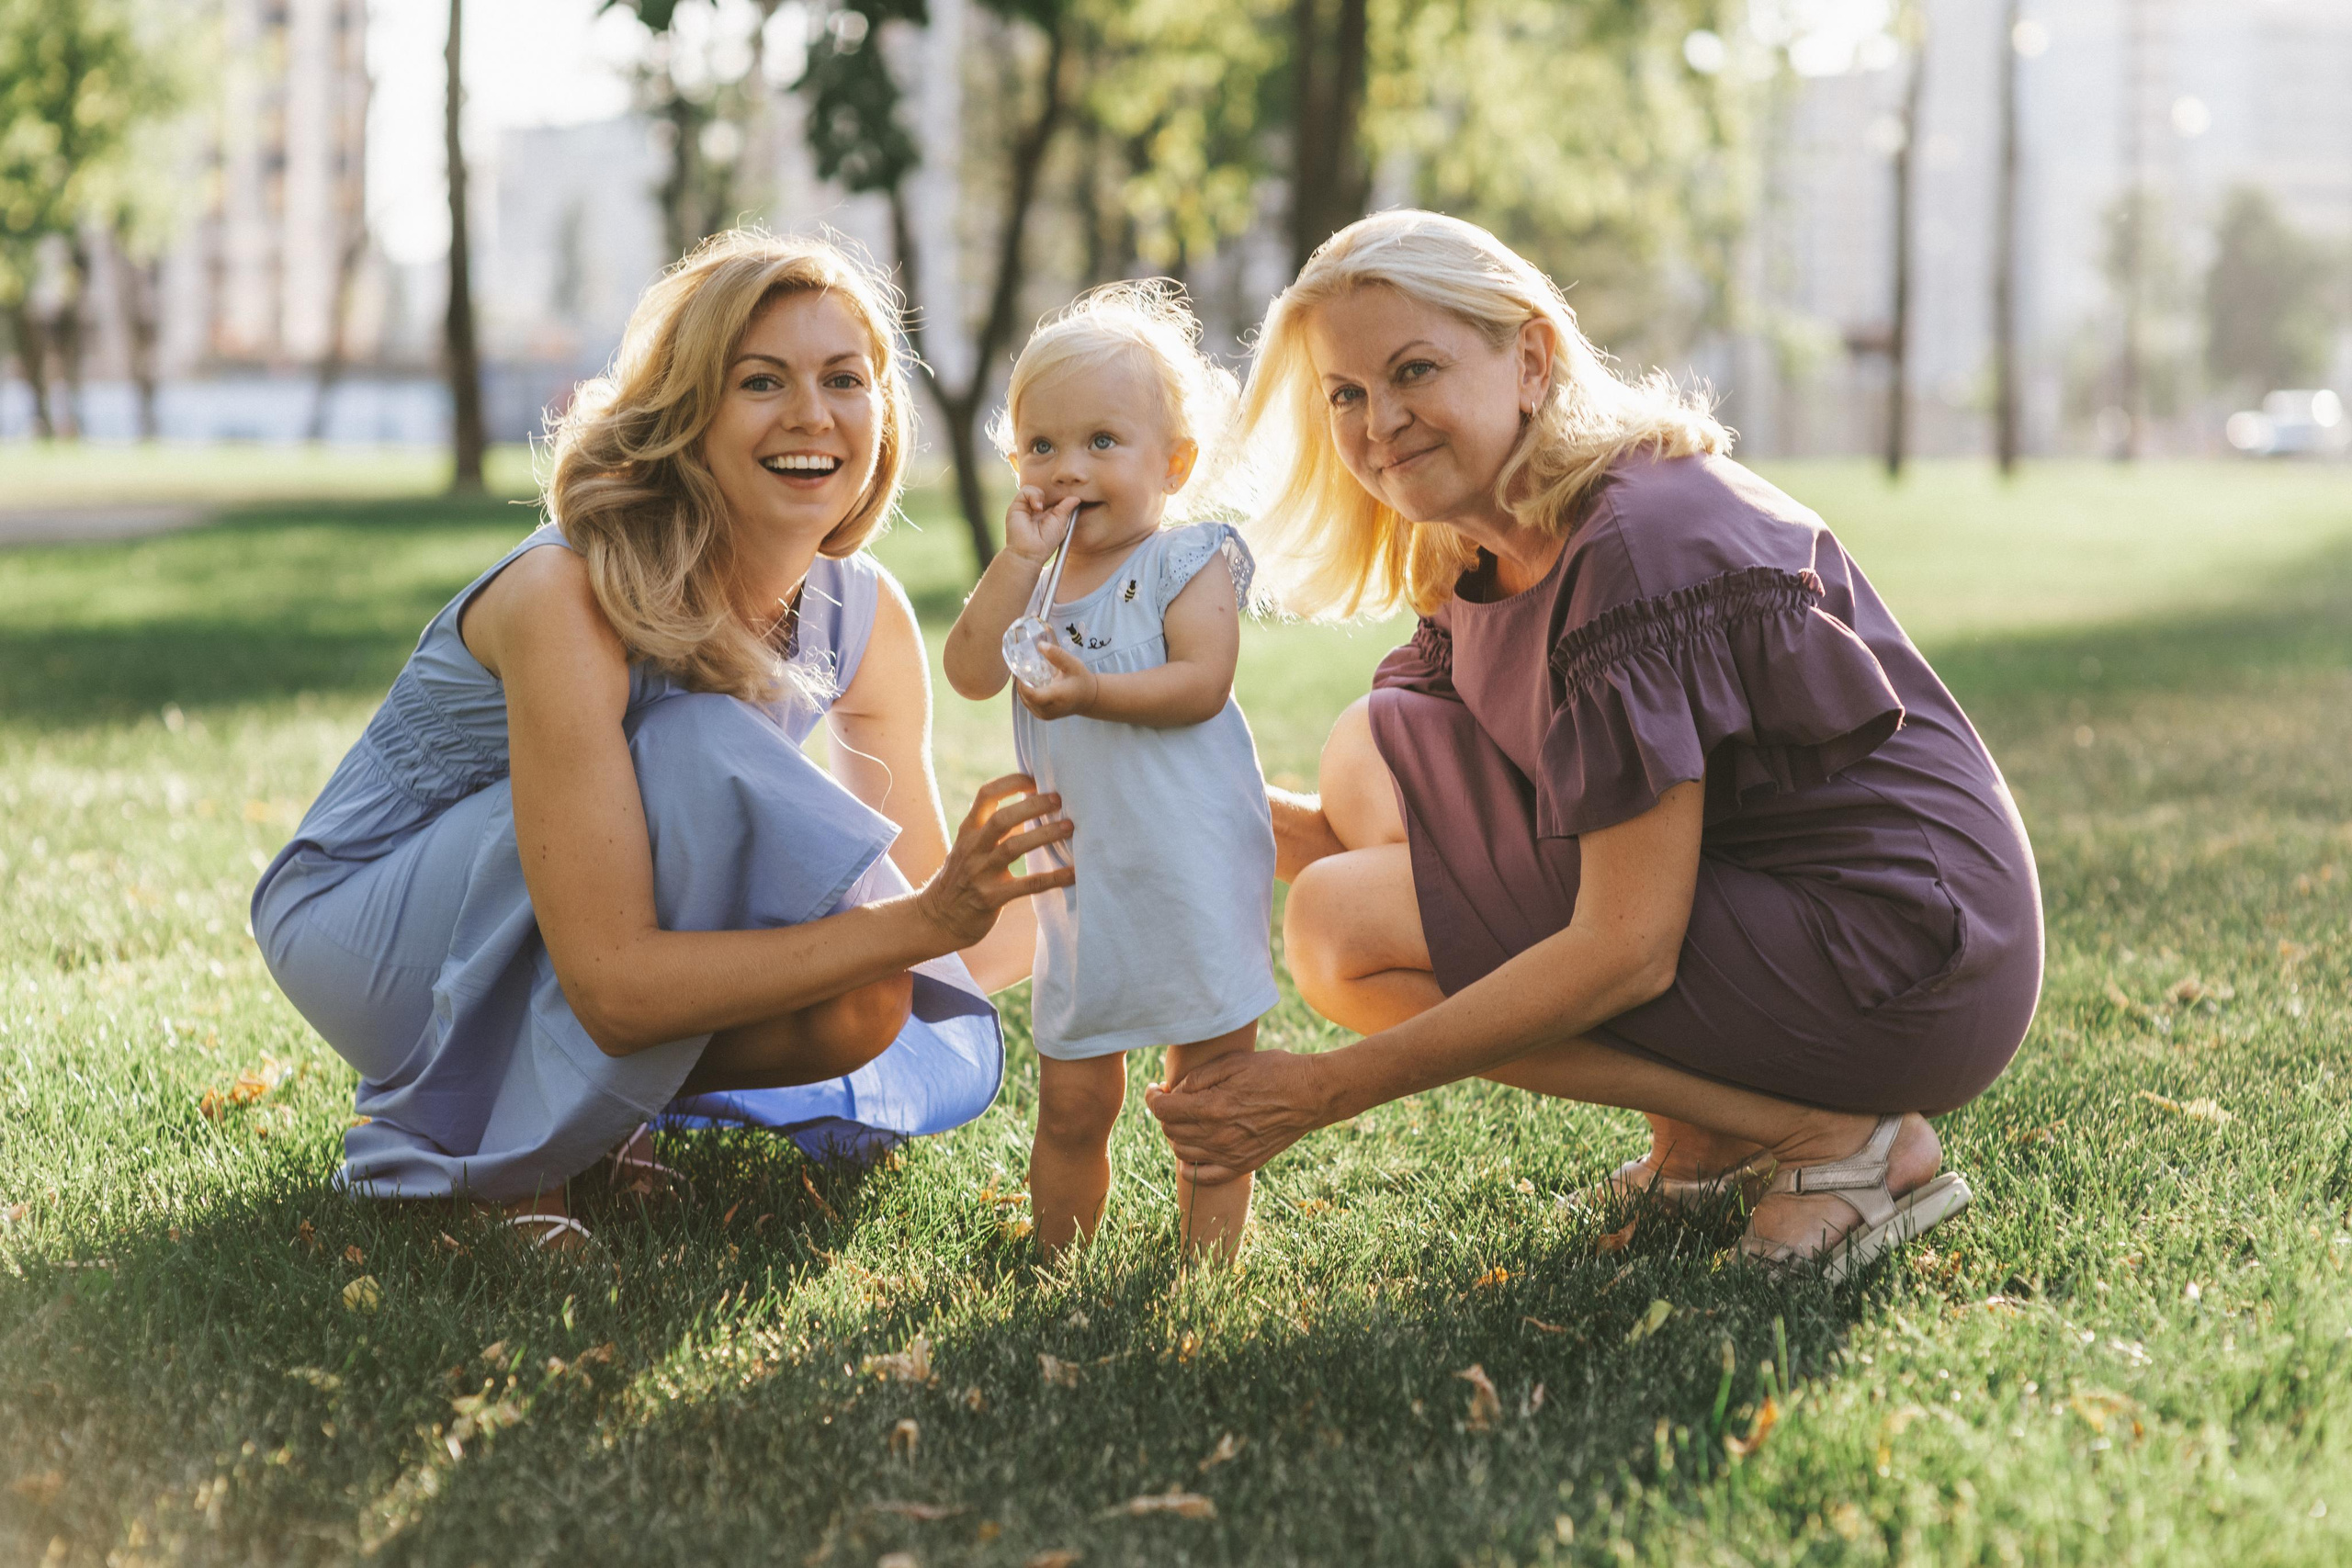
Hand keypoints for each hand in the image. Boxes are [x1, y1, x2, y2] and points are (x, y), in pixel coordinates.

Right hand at [913, 774, 1073, 948]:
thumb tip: (1031, 805)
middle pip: (1002, 819)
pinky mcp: (991, 899)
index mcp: (968, 832)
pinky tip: (1073, 873)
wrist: (937, 920)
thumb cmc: (961, 879)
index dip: (1011, 783)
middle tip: (1058, 800)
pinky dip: (1053, 878)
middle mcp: (972, 849)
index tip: (1035, 780)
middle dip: (1032, 806)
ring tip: (1069, 827)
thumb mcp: (968, 847)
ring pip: (1013, 847)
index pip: (986, 795)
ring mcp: (980, 874)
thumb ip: (992, 829)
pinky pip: (1028, 885)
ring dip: (1044, 835)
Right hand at [1005, 486, 1076, 565]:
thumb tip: (1076, 498)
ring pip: (1035, 489)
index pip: (1054, 498)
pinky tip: (1036, 507)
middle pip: (1045, 492)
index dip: (1059, 495)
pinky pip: (1026, 490)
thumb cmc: (1046, 542)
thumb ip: (1066, 508)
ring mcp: (1026, 507)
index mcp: (1047, 514)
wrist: (1029, 552)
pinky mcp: (1017, 506)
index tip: (1067, 496)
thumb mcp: (1061, 523)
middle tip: (1055, 501)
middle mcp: (1036, 510)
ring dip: (1040, 495)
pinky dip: (1033, 495)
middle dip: (1051, 492)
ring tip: (1041, 508)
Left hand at [1014, 643, 1097, 720]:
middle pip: (1025, 696)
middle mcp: (1049, 709)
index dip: (1022, 682)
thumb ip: (1057, 654)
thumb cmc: (1080, 679)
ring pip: (1024, 699)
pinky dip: (1026, 692)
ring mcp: (1044, 715)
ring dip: (1022, 686)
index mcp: (1057, 697)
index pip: (1032, 694)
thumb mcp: (1073, 664)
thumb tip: (1040, 645)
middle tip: (1021, 666)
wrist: (1087, 699)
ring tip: (1025, 672)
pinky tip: (1029, 681)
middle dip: (1020, 681)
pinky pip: (1027, 703)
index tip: (1021, 668)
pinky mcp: (1041, 715)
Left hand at [1143, 1048, 1338, 1186]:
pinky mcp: (1243, 1164)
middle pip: (1169, 1130)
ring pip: (1181, 1151)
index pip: (1162, 1110)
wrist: (1311, 1094)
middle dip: (1165, 1113)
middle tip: (1173, 1098)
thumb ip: (1198, 1077)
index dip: (1152, 1097)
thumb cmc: (1274, 1070)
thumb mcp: (1233, 1061)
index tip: (1155, 1089)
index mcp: (1212, 1107)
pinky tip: (1191, 1150)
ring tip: (1185, 1118)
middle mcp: (1218, 1136)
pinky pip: (1202, 1176)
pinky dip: (1188, 1166)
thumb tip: (1173, 1091)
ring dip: (1175, 1134)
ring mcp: (1230, 1154)